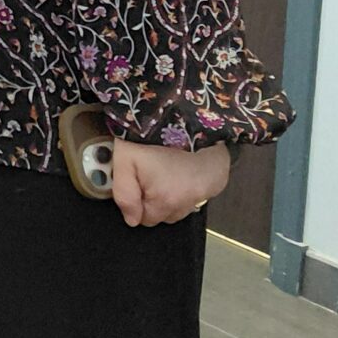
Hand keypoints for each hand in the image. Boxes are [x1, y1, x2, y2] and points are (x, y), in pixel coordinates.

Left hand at [111, 140, 231, 227]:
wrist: (188, 117)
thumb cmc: (152, 138)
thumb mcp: (124, 160)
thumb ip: (123, 193)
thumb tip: (131, 220)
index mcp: (164, 201)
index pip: (143, 219)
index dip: (136, 200)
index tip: (136, 181)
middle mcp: (186, 204)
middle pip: (161, 215)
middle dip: (152, 199)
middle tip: (150, 173)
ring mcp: (202, 196)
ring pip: (177, 208)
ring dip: (170, 196)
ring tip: (165, 171)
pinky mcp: (214, 185)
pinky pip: (194, 197)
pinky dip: (186, 189)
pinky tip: (180, 172)